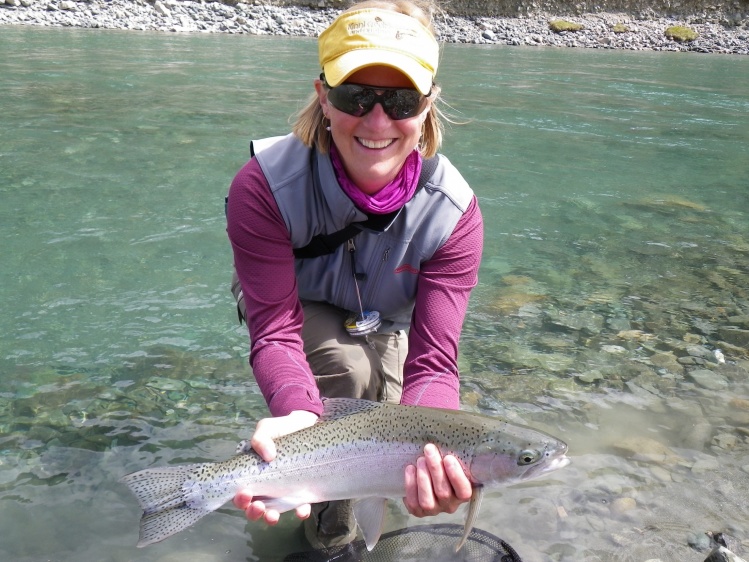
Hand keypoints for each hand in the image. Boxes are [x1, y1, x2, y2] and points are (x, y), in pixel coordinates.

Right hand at [233, 410, 317, 524]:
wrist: (306, 426)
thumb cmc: (281, 429)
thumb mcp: (267, 428)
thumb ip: (261, 438)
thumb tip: (268, 455)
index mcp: (253, 474)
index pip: (241, 492)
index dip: (240, 498)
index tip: (246, 493)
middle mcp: (266, 487)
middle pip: (253, 507)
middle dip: (253, 512)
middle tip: (258, 507)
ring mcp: (284, 491)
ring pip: (273, 512)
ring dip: (270, 517)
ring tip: (273, 516)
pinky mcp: (301, 492)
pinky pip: (300, 507)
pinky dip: (300, 512)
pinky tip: (302, 511)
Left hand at [403, 443, 473, 516]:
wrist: (426, 478)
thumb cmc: (443, 467)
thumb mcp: (450, 465)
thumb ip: (451, 460)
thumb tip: (446, 443)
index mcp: (462, 494)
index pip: (463, 491)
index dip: (456, 476)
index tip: (448, 458)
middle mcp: (449, 506)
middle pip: (443, 492)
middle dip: (435, 469)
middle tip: (429, 449)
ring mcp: (434, 510)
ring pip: (428, 500)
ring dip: (423, 478)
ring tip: (420, 460)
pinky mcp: (418, 511)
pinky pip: (413, 502)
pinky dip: (411, 485)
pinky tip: (410, 469)